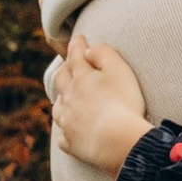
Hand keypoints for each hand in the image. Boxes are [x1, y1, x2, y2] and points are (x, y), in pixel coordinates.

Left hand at [50, 29, 151, 175]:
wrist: (118, 141)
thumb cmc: (123, 103)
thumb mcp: (119, 69)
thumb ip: (103, 53)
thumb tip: (88, 50)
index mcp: (81, 78)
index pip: (76, 55)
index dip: (77, 44)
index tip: (78, 37)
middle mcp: (69, 98)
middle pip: (61, 79)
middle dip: (65, 69)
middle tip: (68, 64)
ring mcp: (68, 122)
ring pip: (58, 107)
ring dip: (62, 99)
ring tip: (66, 98)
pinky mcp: (72, 143)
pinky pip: (64, 138)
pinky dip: (66, 132)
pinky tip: (70, 132)